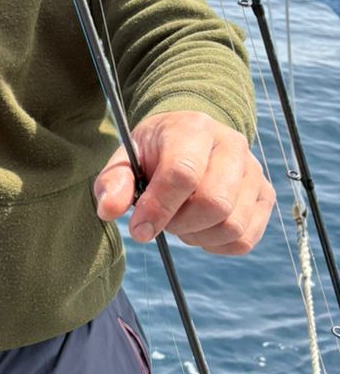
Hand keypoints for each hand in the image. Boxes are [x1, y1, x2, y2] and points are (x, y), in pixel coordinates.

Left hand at [94, 111, 274, 254]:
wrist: (190, 138)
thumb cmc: (155, 151)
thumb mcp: (127, 157)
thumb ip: (114, 181)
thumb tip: (109, 210)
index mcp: (194, 128)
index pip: (183, 173)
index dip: (159, 207)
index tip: (138, 229)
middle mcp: (232, 146)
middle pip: (214, 203)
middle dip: (180, 224)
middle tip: (163, 220)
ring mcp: (254, 171)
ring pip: (232, 225)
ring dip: (197, 236)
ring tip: (181, 221)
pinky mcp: (265, 196)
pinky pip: (245, 239)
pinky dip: (216, 245)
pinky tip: (200, 229)